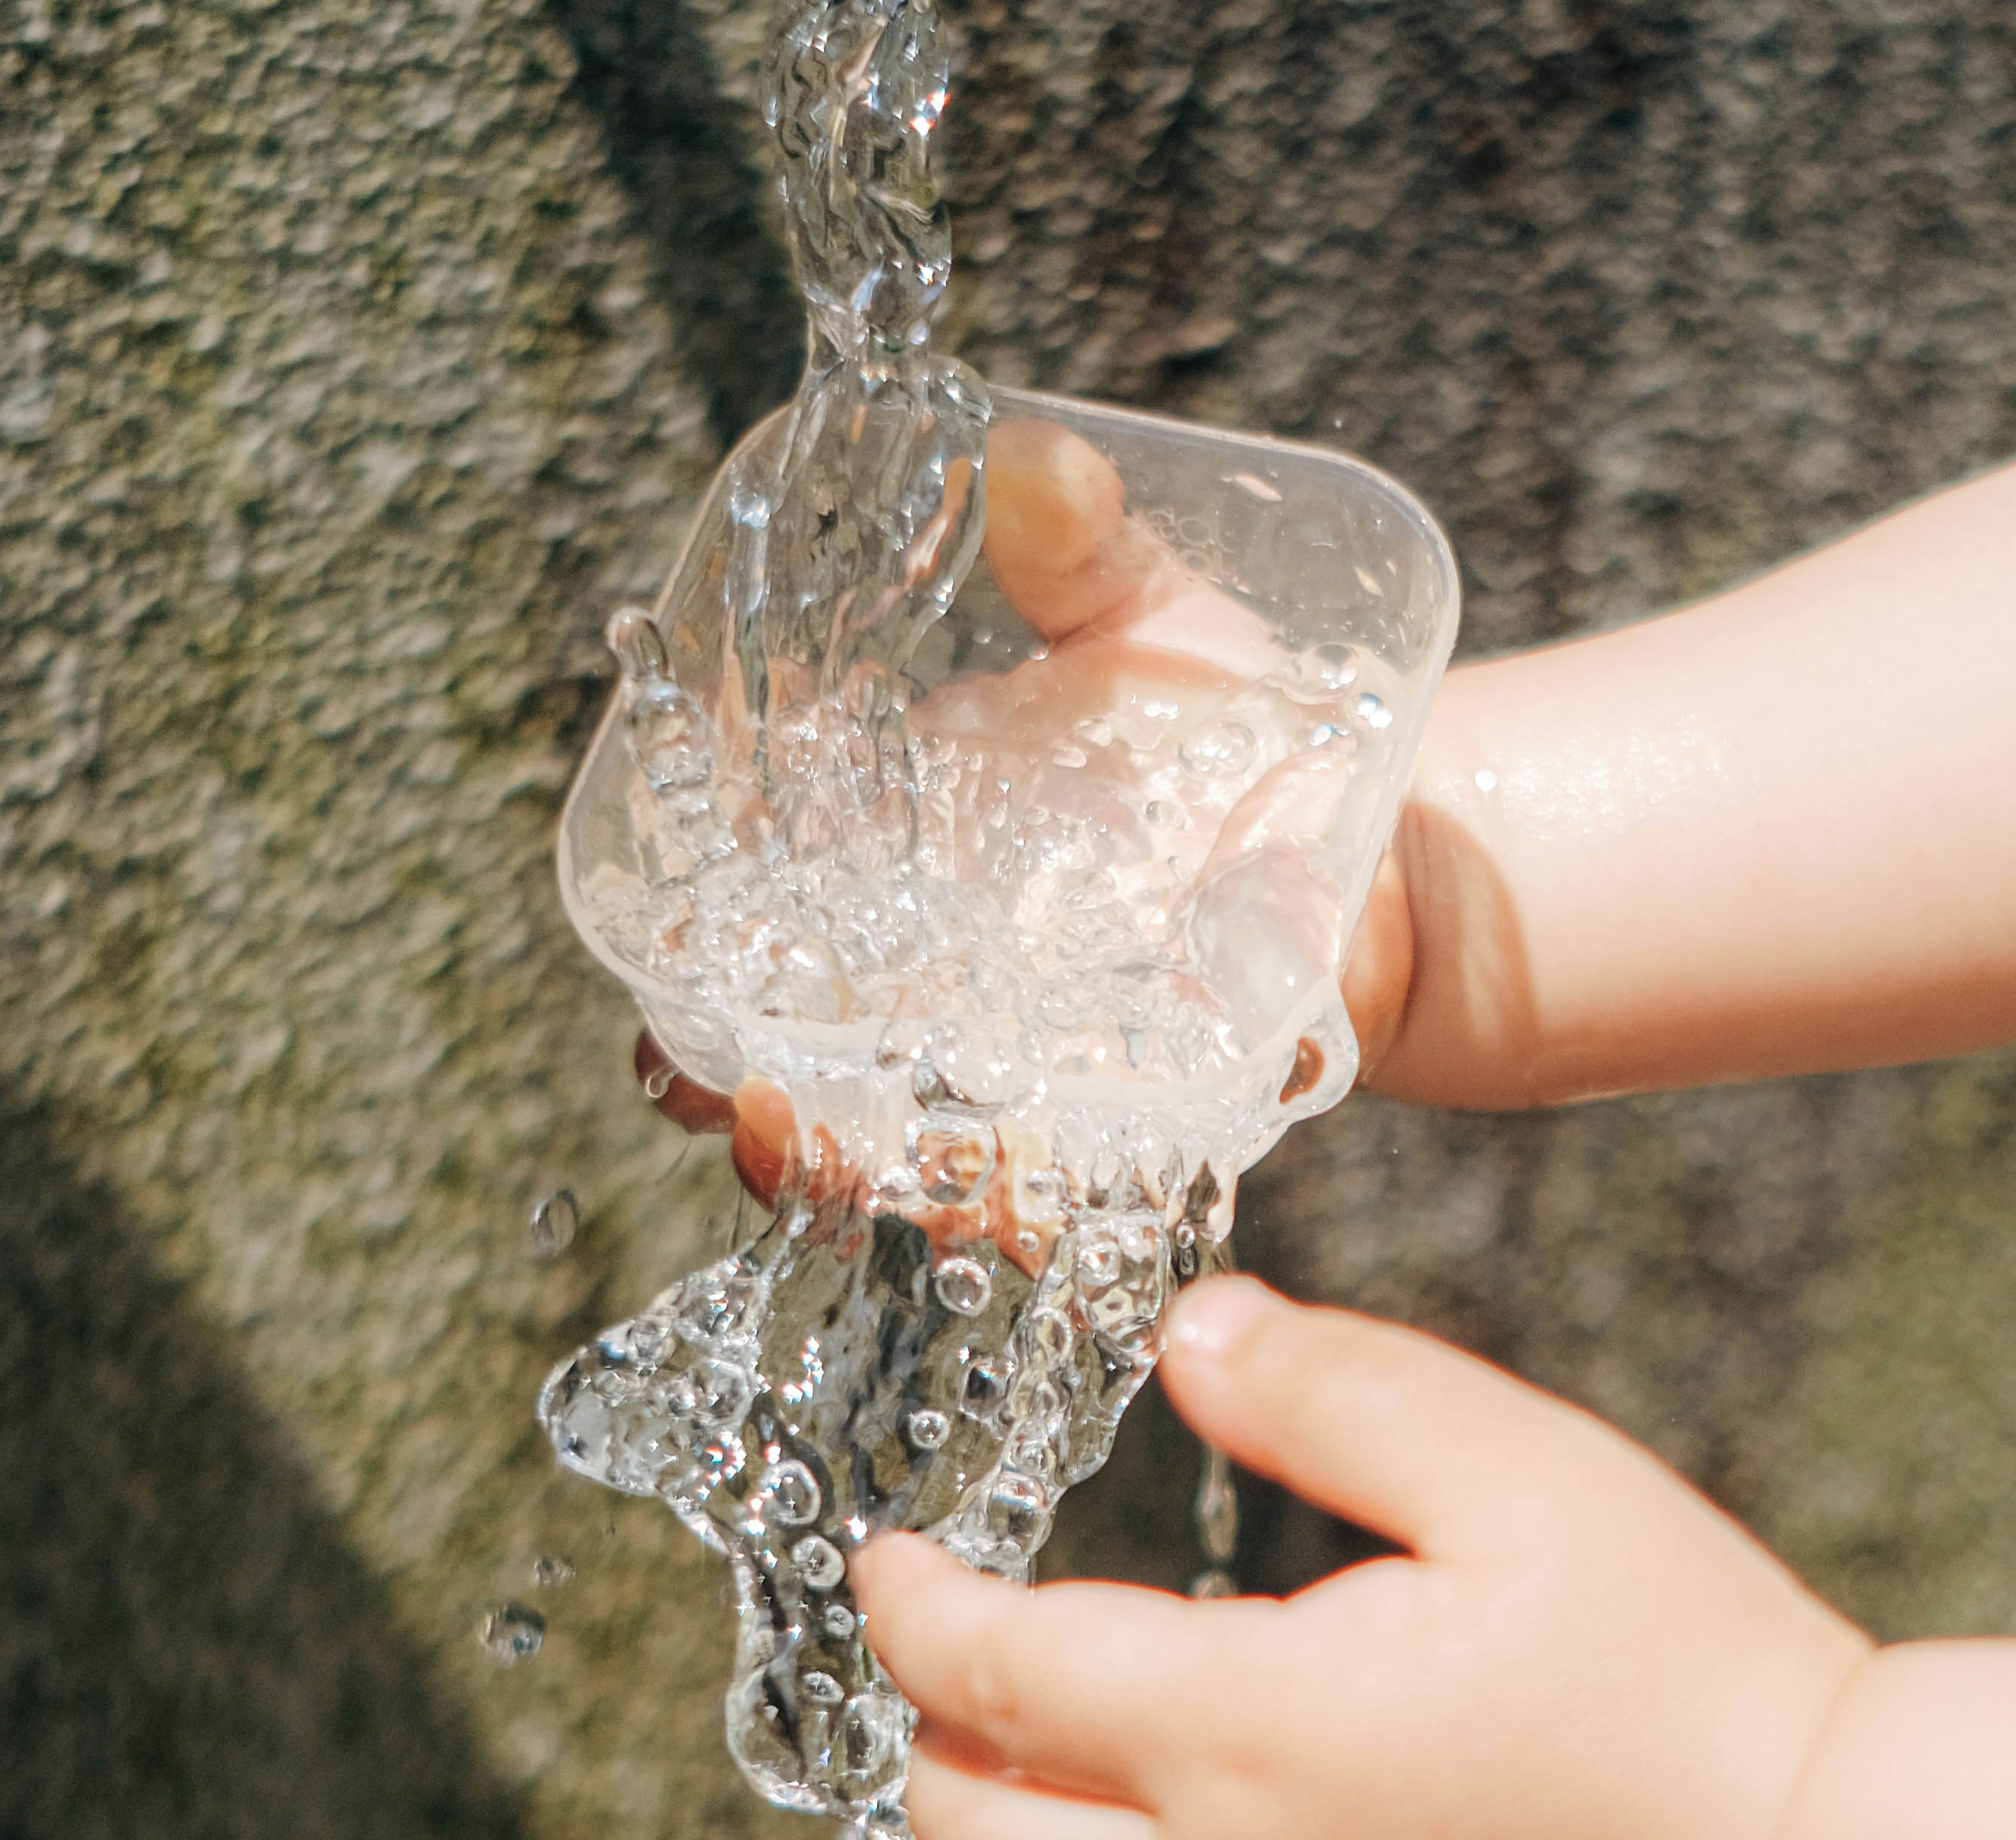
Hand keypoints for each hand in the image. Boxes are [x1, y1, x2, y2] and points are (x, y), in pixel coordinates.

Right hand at [638, 417, 1419, 1198]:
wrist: (1358, 843)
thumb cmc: (1222, 721)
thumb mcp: (1154, 620)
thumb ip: (1082, 549)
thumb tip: (1029, 452)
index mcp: (886, 849)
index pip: (739, 905)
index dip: (678, 936)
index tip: (657, 944)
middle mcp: (916, 975)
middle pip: (777, 1053)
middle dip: (730, 1082)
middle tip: (712, 1083)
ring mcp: (997, 1061)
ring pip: (881, 1142)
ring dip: (840, 1160)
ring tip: (820, 1150)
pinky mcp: (1099, 1129)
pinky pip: (1025, 1195)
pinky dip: (997, 1211)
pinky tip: (989, 1207)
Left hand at [855, 1275, 1869, 1839]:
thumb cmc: (1694, 1683)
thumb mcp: (1523, 1476)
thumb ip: (1336, 1390)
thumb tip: (1190, 1331)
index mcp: (1241, 1734)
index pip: (988, 1672)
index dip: (910, 1607)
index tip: (889, 1565)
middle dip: (934, 1757)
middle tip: (963, 1688)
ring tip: (1047, 1823)